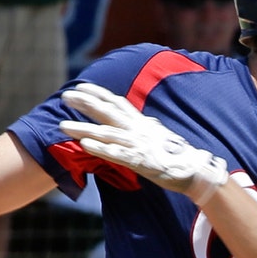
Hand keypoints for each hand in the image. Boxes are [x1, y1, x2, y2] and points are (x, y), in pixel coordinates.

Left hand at [59, 82, 228, 203]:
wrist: (195, 171)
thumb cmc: (176, 155)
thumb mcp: (158, 135)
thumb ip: (145, 127)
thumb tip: (140, 120)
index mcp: (141, 123)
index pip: (117, 102)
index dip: (98, 93)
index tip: (79, 86)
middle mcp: (137, 129)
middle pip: (107, 112)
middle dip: (85, 103)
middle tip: (64, 96)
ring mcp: (137, 145)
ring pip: (105, 134)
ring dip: (82, 129)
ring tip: (61, 126)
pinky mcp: (139, 161)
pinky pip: (116, 154)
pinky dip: (100, 149)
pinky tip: (84, 145)